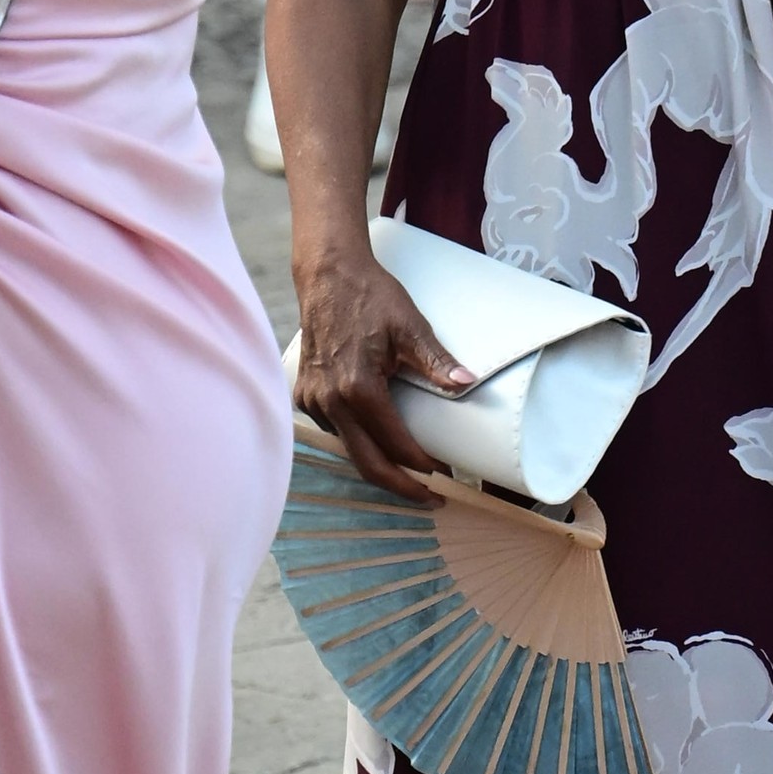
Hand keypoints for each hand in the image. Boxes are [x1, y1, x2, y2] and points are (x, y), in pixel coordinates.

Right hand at [292, 244, 475, 499]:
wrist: (327, 275)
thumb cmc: (369, 296)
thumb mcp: (410, 327)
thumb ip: (437, 361)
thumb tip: (467, 385)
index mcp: (357, 388)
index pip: (394, 443)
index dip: (422, 464)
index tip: (444, 474)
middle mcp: (330, 400)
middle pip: (367, 463)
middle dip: (401, 486)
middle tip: (431, 498)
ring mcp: (313, 400)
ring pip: (350, 449)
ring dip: (379, 465)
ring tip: (410, 474)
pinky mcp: (305, 395)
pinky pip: (335, 431)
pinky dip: (360, 443)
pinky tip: (380, 444)